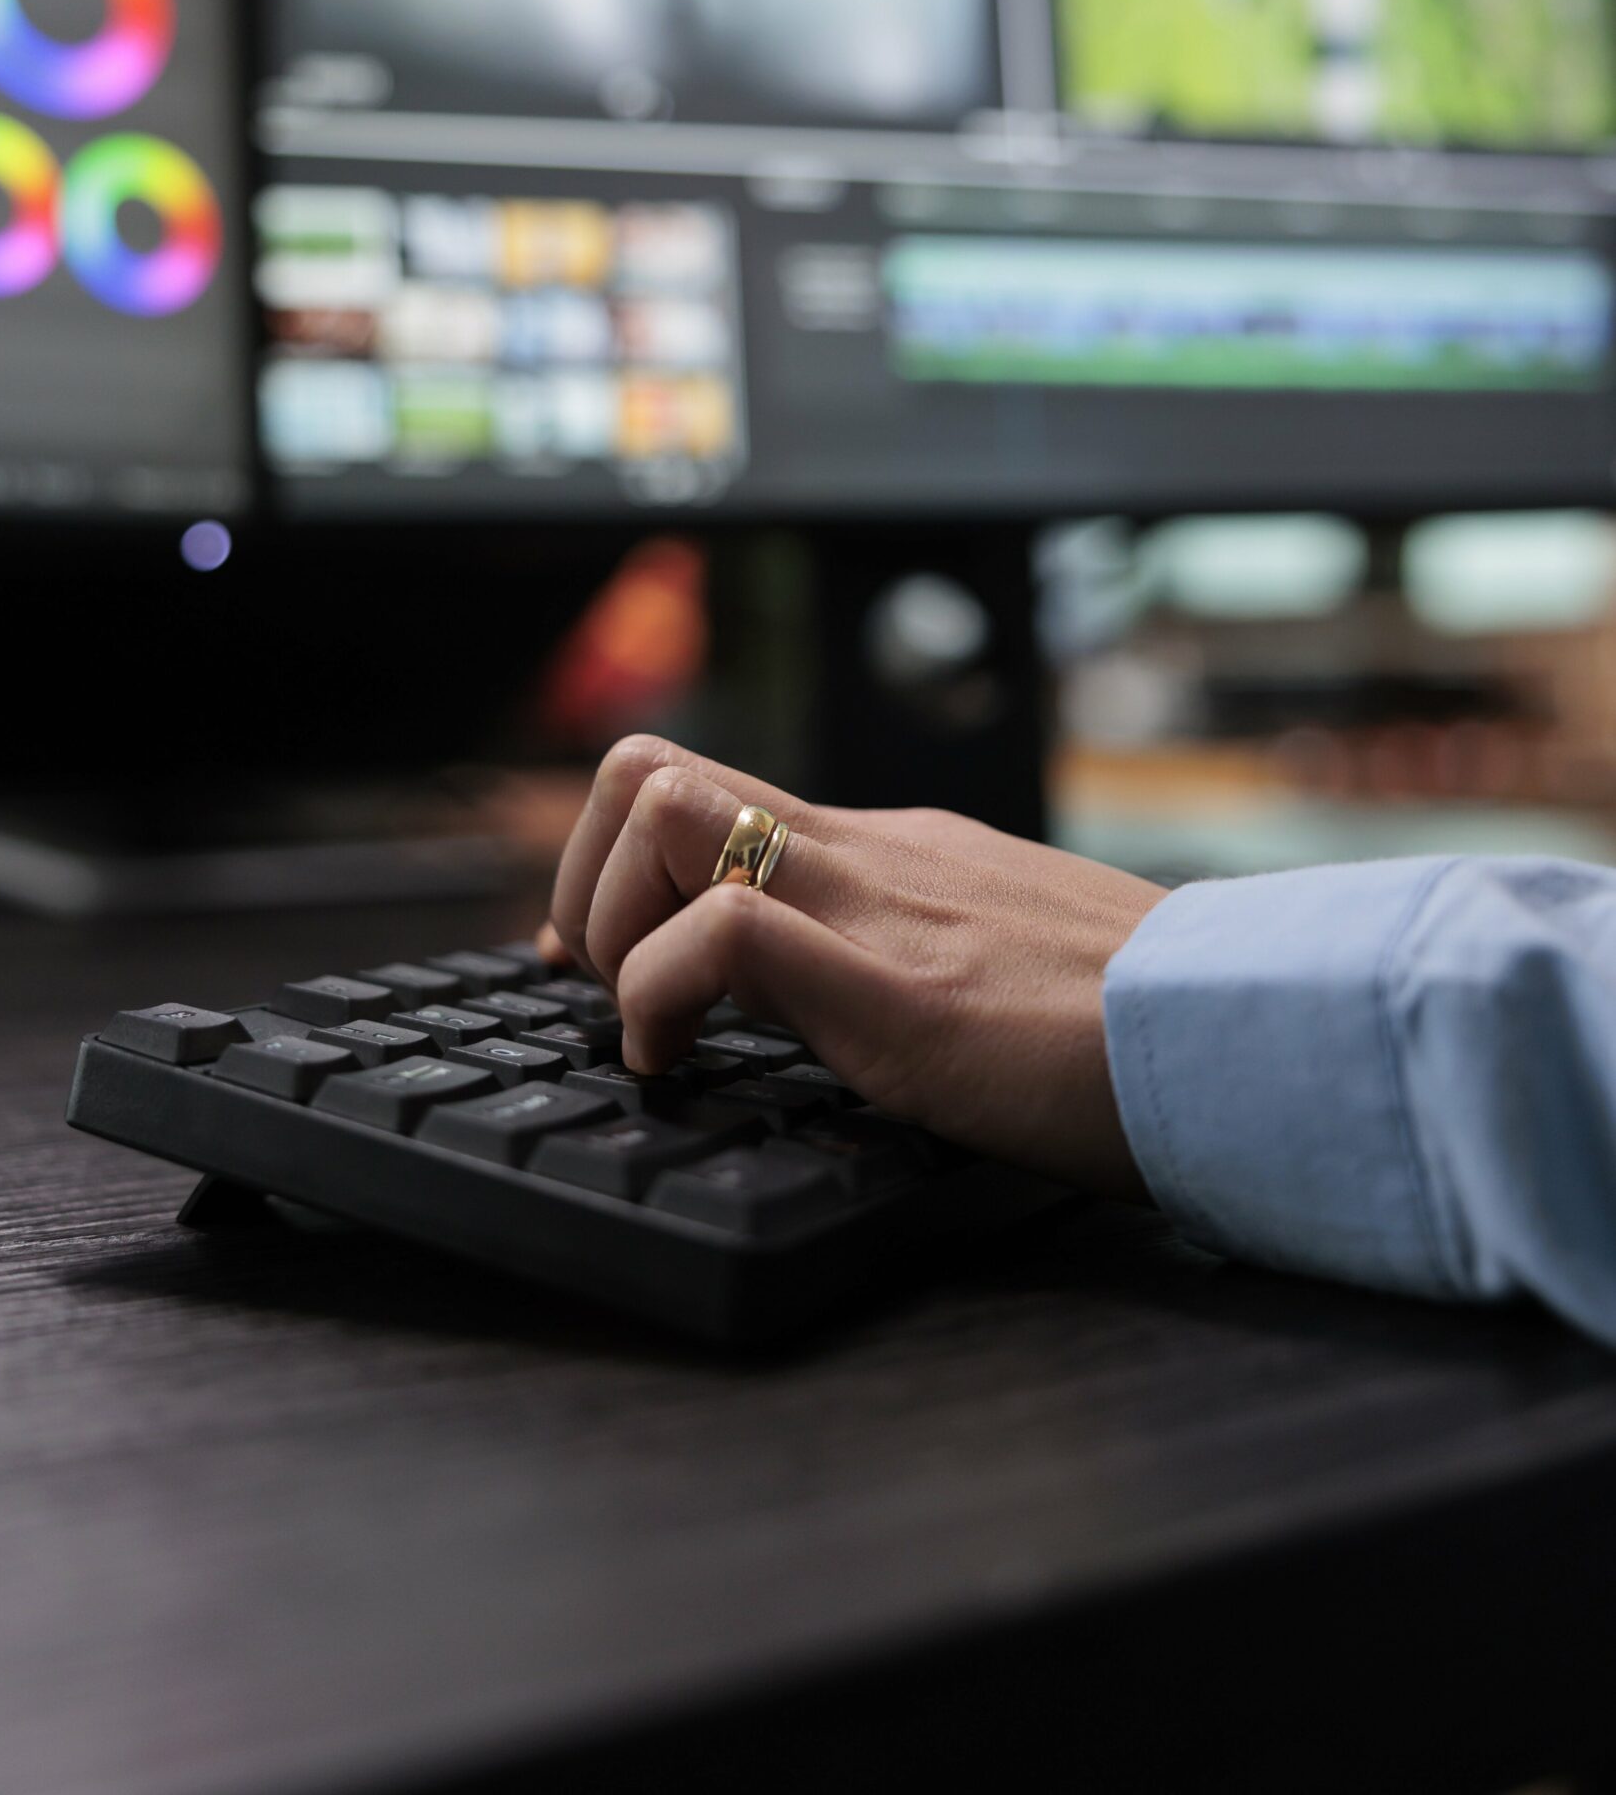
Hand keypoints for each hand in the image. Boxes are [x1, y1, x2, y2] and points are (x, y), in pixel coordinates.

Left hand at [544, 734, 1164, 1197]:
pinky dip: (661, 997)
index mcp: (900, 852)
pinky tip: (683, 1069)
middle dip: (586, 877)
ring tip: (652, 1027)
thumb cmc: (1145, 1029)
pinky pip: (725, 935)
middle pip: (652, 769)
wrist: (1251, 1042)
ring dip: (614, 922)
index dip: (620, 864)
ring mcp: (882, 906)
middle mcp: (873, 853)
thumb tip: (841, 1006)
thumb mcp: (1006, 969)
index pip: (711, 789)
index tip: (608, 960)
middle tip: (603, 983)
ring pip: (663, 808)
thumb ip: (922, 960)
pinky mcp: (899, 989)